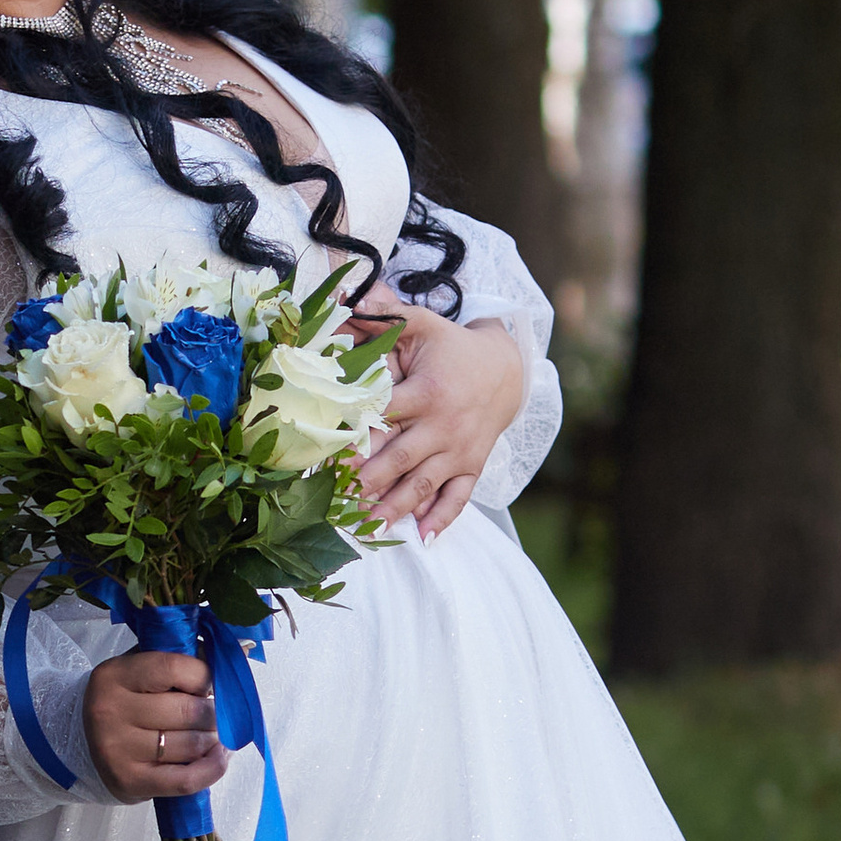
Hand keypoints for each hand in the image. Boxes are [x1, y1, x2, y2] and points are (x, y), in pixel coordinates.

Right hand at [83, 650, 228, 803]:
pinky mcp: (129, 781)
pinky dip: (212, 769)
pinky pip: (185, 779)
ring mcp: (118, 749)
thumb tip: (223, 662)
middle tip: (216, 714)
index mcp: (114, 675)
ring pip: (191, 744)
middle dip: (214, 713)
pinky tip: (219, 758)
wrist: (83, 743)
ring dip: (214, 740)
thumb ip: (177, 661)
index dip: (205, 676)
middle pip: (188, 711)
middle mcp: (110, 711)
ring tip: (214, 735)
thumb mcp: (139, 670)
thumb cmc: (124, 703)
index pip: (175, 668)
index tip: (211, 685)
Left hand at [348, 306, 526, 540]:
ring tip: (369, 527)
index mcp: (428, 391)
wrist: (507, 369)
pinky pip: (459, 496)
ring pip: (426, 483)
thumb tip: (345, 302)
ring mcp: (460, 450)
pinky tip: (422, 538)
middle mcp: (444, 426)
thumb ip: (385, 314)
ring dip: (398, 506)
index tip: (333, 452)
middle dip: (374, 480)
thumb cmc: (453, 347)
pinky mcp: (472, 465)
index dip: (361, 432)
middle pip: (404, 457)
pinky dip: (442, 518)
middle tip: (343, 499)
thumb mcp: (422, 324)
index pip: (388, 415)